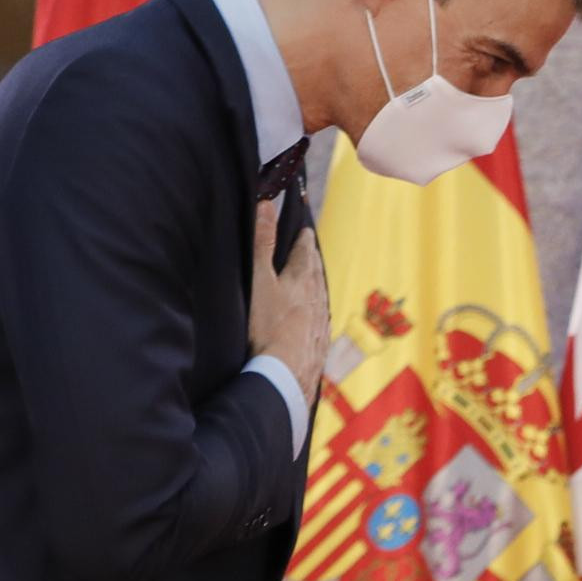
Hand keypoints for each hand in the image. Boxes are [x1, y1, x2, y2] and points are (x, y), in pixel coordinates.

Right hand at [247, 196, 330, 404]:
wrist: (285, 375)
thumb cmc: (268, 326)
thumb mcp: (260, 280)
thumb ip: (263, 244)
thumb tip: (268, 205)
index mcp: (303, 281)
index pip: (305, 253)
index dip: (304, 240)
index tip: (305, 230)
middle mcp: (317, 301)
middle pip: (316, 274)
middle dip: (313, 259)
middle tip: (311, 249)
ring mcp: (320, 325)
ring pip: (320, 298)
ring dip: (316, 286)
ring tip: (314, 279)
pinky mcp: (317, 346)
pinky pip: (320, 322)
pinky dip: (317, 312)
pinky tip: (316, 319)